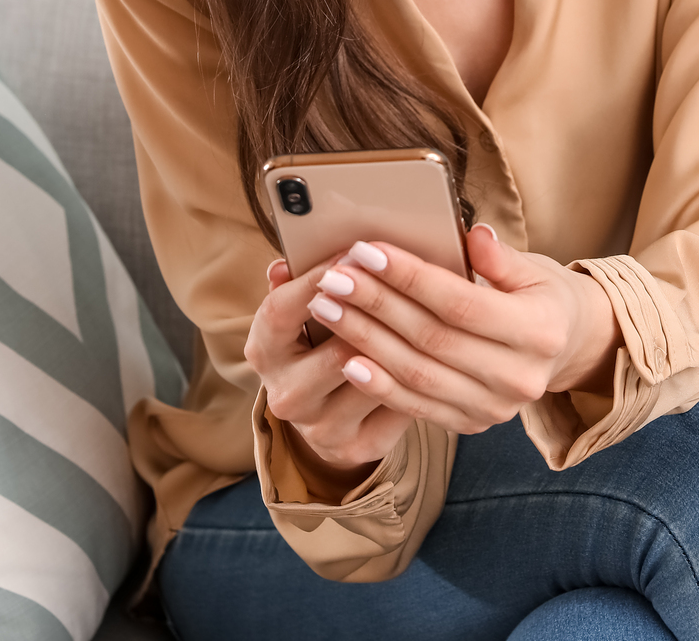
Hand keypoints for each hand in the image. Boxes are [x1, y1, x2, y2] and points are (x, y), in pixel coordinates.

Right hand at [242, 256, 410, 481]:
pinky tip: (434, 356)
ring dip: (402, 348)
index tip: (351, 252)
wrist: (329, 417)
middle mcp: (285, 394)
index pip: (281, 311)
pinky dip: (416, 379)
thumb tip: (282, 264)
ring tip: (430, 316)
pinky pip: (395, 407)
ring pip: (372, 380)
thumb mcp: (301, 316)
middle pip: (334, 351)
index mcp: (264, 351)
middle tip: (405, 284)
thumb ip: (296, 287)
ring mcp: (318, 426)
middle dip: (373, 316)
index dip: (315, 280)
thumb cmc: (319, 345)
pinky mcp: (354, 447)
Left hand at [305, 224, 621, 434]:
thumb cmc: (540, 298)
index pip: (461, 303)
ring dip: (365, 340)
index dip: (411, 277)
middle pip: (432, 339)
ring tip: (328, 307)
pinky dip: (378, 384)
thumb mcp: (534, 270)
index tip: (367, 251)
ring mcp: (495, 408)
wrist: (565, 349)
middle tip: (335, 276)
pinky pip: (416, 406)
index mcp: (540, 331)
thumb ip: (501, 257)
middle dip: (377, 304)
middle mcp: (520, 378)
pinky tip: (347, 358)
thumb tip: (474, 235)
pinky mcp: (472, 423)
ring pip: (417, 374)